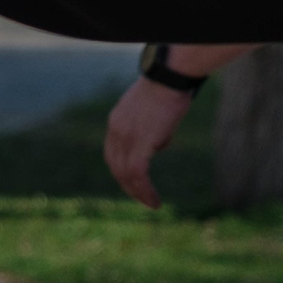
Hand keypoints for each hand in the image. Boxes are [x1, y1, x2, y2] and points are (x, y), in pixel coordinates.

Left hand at [102, 78, 192, 210]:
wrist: (170, 78)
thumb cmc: (168, 90)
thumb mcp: (152, 113)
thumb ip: (149, 131)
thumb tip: (156, 146)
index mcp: (116, 121)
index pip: (112, 153)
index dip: (121, 170)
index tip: (133, 182)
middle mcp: (115, 130)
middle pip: (115, 166)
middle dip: (127, 185)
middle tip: (142, 198)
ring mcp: (126, 136)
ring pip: (126, 173)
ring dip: (138, 192)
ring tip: (151, 204)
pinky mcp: (140, 141)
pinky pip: (137, 172)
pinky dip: (144, 189)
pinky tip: (154, 200)